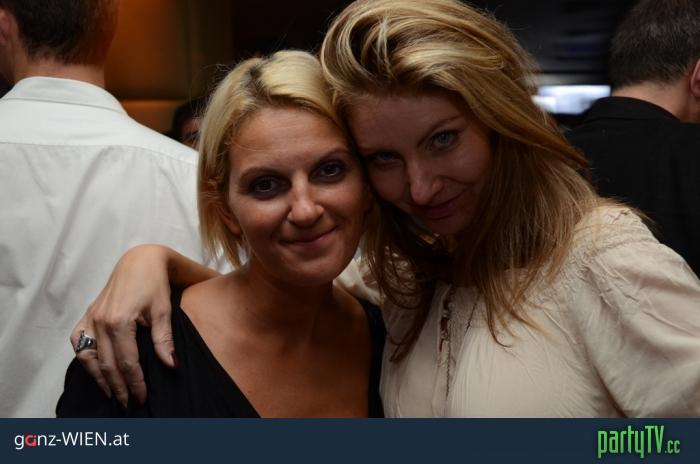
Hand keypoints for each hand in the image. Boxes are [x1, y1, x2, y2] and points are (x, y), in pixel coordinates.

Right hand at [70, 244, 175, 406]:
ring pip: (89, 357)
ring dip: (99, 378)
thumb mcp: (163, 311)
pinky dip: (85, 359)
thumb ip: (163, 340)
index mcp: (119, 322)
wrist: (140, 261)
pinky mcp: (87, 315)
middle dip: (118, 387)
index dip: (134, 383)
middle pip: (107, 365)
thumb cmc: (154, 284)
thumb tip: (170, 365)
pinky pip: (79, 342)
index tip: (142, 398)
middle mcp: (100, 322)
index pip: (126, 362)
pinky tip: (94, 370)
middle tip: (129, 404)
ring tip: (111, 394)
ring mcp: (90, 318)